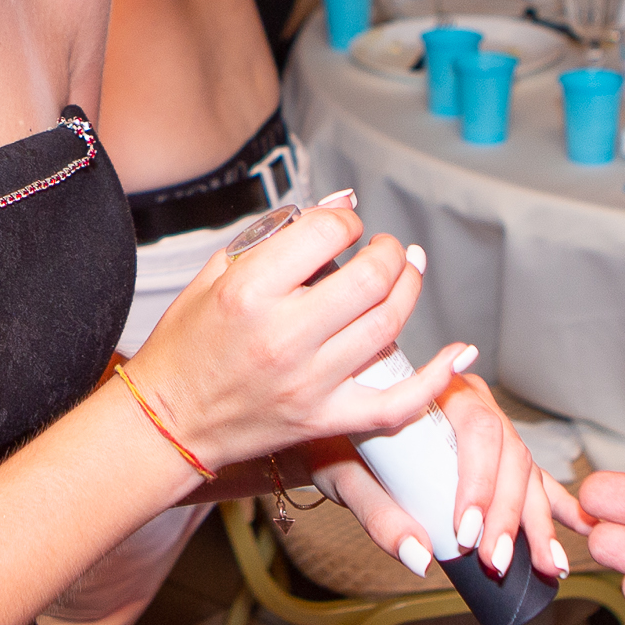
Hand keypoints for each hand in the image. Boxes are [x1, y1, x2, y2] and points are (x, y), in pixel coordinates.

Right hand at [127, 192, 469, 473]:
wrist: (167, 422)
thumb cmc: (187, 344)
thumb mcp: (216, 272)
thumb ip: (278, 234)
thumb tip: (342, 202)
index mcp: (249, 291)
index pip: (327, 233)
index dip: (346, 222)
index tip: (344, 229)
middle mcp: (282, 336)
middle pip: (370, 279)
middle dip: (389, 252)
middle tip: (387, 249)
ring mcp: (307, 382)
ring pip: (387, 326)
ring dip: (410, 289)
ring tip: (409, 273)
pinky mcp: (323, 419)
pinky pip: (396, 403)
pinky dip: (435, 377)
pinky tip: (458, 352)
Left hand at [317, 365, 585, 582]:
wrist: (326, 432)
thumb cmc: (334, 446)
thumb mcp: (346, 478)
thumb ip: (379, 516)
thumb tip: (419, 558)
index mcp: (439, 392)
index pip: (479, 431)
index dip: (481, 484)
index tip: (467, 533)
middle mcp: (472, 403)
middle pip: (511, 454)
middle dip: (509, 514)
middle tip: (496, 561)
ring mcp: (489, 428)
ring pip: (526, 469)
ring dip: (537, 520)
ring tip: (546, 566)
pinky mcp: (493, 456)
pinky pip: (531, 478)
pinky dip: (553, 505)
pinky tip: (576, 527)